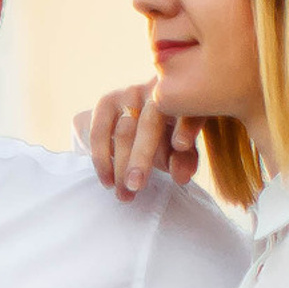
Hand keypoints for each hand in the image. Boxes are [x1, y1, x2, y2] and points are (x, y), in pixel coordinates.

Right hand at [76, 83, 202, 198]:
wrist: (132, 118)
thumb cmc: (167, 137)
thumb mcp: (180, 150)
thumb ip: (184, 162)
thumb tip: (181, 178)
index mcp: (183, 102)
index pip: (187, 114)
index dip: (186, 128)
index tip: (180, 145)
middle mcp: (157, 92)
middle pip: (150, 124)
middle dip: (141, 156)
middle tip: (135, 186)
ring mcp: (131, 94)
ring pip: (124, 132)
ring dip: (121, 166)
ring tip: (124, 195)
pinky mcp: (107, 102)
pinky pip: (100, 132)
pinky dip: (102, 159)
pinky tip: (108, 181)